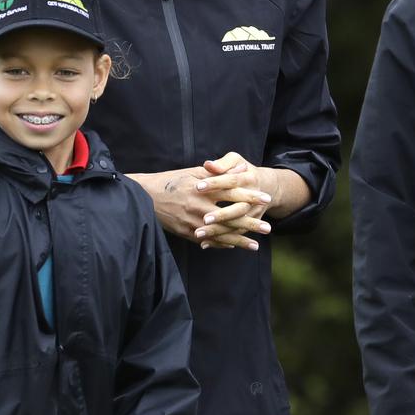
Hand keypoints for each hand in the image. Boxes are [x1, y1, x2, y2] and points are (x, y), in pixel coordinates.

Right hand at [128, 166, 270, 250]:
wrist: (146, 197)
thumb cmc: (171, 181)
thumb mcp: (192, 173)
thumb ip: (215, 174)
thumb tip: (239, 169)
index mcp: (203, 189)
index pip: (231, 192)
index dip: (250, 196)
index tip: (266, 199)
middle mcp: (199, 207)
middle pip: (230, 216)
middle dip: (250, 223)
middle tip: (268, 228)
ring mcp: (193, 222)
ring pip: (220, 233)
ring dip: (239, 240)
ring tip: (256, 245)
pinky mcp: (186, 232)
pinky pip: (208, 241)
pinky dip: (221, 244)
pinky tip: (234, 246)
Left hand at [193, 152, 311, 245]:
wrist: (267, 188)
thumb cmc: (243, 171)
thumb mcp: (236, 161)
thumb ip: (222, 163)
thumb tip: (208, 164)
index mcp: (249, 179)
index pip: (231, 181)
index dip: (215, 183)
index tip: (198, 187)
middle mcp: (253, 198)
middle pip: (237, 208)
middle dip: (221, 215)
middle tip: (203, 219)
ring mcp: (254, 213)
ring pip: (236, 225)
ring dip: (218, 231)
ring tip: (198, 234)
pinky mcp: (250, 224)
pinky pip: (235, 235)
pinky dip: (221, 241)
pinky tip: (204, 243)